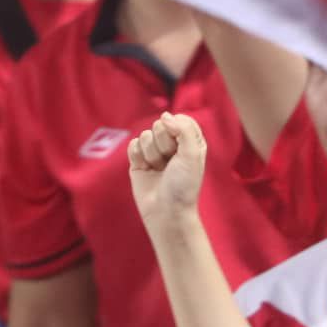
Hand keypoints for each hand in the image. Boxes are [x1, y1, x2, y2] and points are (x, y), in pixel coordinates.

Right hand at [128, 112, 209, 239]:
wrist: (166, 211)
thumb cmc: (184, 185)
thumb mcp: (192, 154)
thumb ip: (183, 129)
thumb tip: (165, 115)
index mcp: (191, 142)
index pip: (180, 119)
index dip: (177, 129)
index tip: (181, 148)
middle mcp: (173, 145)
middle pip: (160, 125)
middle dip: (164, 144)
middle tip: (170, 163)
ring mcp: (155, 152)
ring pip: (146, 135)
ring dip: (152, 154)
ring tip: (160, 170)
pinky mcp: (138, 160)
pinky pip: (133, 144)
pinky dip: (138, 157)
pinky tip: (146, 170)